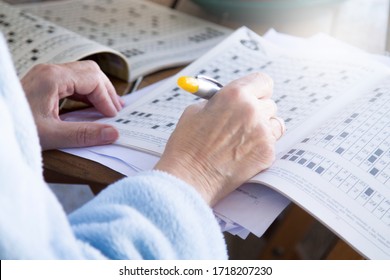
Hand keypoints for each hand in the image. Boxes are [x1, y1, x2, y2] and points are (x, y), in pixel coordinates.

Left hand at [21, 61, 123, 149]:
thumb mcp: (51, 135)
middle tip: (116, 110)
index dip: (107, 98)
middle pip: (90, 72)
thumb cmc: (15, 128)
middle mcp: (50, 72)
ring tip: (108, 107)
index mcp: (53, 78)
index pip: (93, 80)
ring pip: (83, 74)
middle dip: (106, 90)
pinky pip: (73, 81)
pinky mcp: (44, 83)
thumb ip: (84, 134)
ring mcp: (46, 76)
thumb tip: (112, 133)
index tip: (113, 116)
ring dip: (98, 90)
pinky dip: (86, 92)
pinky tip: (91, 106)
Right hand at [154, 72, 284, 205]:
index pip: (262, 81)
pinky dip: (259, 148)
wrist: (188, 178)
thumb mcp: (196, 111)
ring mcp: (262, 134)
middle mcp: (252, 111)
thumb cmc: (186, 146)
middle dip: (258, 111)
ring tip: (242, 140)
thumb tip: (231, 101)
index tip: (253, 96)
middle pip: (269, 104)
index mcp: (234, 95)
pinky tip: (241, 155)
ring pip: (274, 124)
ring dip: (263, 129)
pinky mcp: (267, 154)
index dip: (257, 89)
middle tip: (242, 122)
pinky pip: (271, 145)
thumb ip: (219, 102)